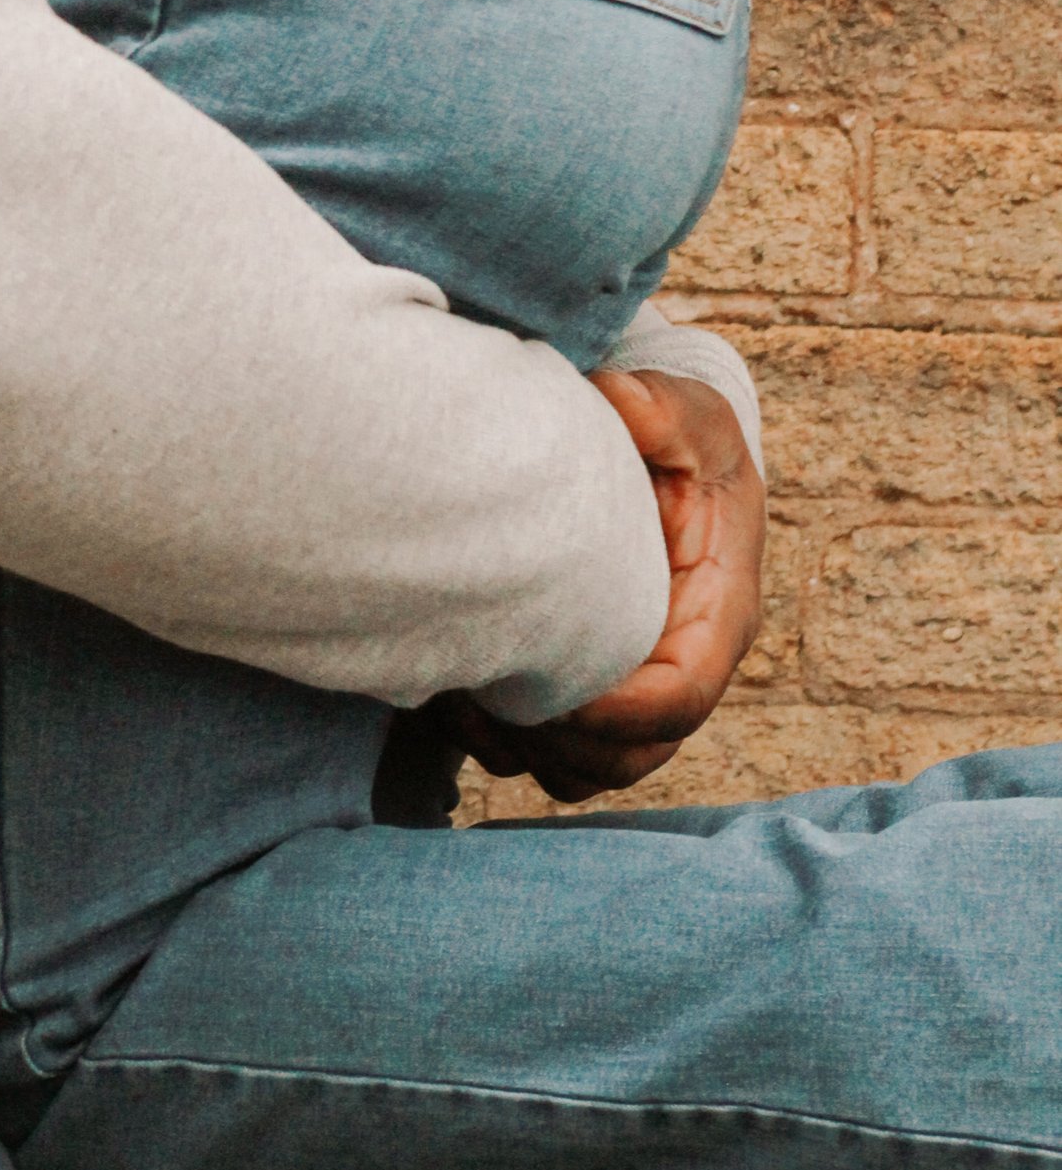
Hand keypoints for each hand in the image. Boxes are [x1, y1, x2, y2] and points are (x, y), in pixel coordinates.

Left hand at [434, 368, 764, 805]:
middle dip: (560, 740)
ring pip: (586, 768)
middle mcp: (680, 667)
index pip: (683, 696)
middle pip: (632, 755)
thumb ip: (660, 410)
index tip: (547, 687)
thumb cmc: (681, 438)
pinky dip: (505, 745)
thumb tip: (619, 401)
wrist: (666, 454)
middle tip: (483, 694)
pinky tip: (455, 692)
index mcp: (715, 616)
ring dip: (525, 750)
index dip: (619, 710)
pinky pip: (551, 757)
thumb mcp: (686, 415)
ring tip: (462, 697)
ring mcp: (635, 689)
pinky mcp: (591, 691)